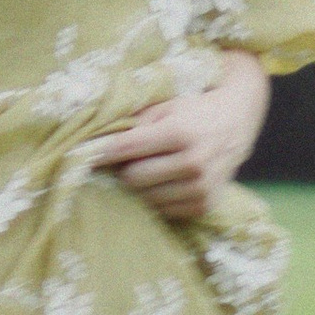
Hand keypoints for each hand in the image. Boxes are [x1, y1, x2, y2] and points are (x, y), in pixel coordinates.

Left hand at [89, 53, 269, 222]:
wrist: (236, 121)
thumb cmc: (192, 109)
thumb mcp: (165, 104)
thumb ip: (133, 120)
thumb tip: (93, 138)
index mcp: (181, 133)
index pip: (126, 149)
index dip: (99, 153)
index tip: (78, 154)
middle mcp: (194, 163)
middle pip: (132, 178)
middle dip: (122, 169)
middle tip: (123, 159)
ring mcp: (201, 188)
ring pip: (145, 197)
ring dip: (138, 185)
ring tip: (145, 168)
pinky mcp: (204, 206)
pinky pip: (162, 210)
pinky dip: (156, 196)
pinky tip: (163, 180)